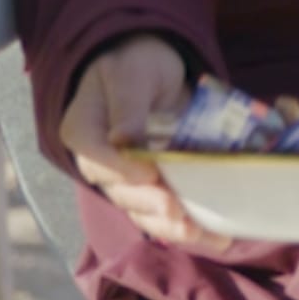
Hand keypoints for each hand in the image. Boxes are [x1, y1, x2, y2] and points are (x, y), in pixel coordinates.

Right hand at [61, 35, 231, 253]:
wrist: (151, 67)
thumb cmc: (135, 62)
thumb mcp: (132, 74)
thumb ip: (128, 106)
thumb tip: (122, 140)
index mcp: (83, 130)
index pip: (94, 156)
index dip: (120, 170)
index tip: (150, 173)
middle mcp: (99, 162)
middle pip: (119, 192)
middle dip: (150, 206)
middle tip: (178, 212)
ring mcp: (125, 180)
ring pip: (142, 212)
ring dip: (171, 227)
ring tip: (201, 234)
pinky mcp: (150, 189)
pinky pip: (164, 215)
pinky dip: (188, 227)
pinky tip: (216, 237)